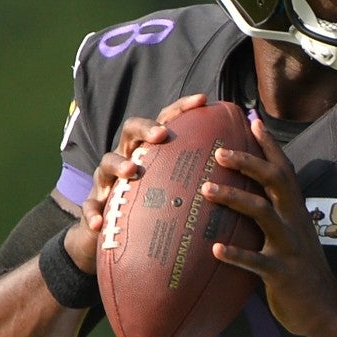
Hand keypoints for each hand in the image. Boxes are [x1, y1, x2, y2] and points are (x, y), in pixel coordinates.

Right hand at [66, 93, 209, 271]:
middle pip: (130, 130)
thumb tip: (247, 171)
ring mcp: (106, 180)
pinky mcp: (94, 205)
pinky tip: (99, 223)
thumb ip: (202, 177)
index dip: (181, 108)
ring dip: (118, 165)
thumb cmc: (154, 208)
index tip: (203, 100)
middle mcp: (126, 157)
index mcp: (149, 150)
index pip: (165, 121)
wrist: (113, 236)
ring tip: (132, 172)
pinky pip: (89, 207)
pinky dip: (92, 213)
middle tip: (162, 135)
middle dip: (146, 128)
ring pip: (105, 162)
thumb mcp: (177, 189)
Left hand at [201, 118, 336, 336]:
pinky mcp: (282, 273)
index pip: (284, 170)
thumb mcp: (294, 237)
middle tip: (219, 152)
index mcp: (296, 211)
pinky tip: (215, 249)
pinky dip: (236, 254)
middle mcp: (295, 222)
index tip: (252, 121)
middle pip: (275, 181)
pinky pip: (256, 261)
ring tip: (206, 190)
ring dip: (234, 198)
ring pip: (262, 214)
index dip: (269, 146)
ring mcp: (289, 246)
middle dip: (248, 163)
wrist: (326, 310)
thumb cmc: (302, 271)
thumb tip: (252, 197)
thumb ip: (276, 215)